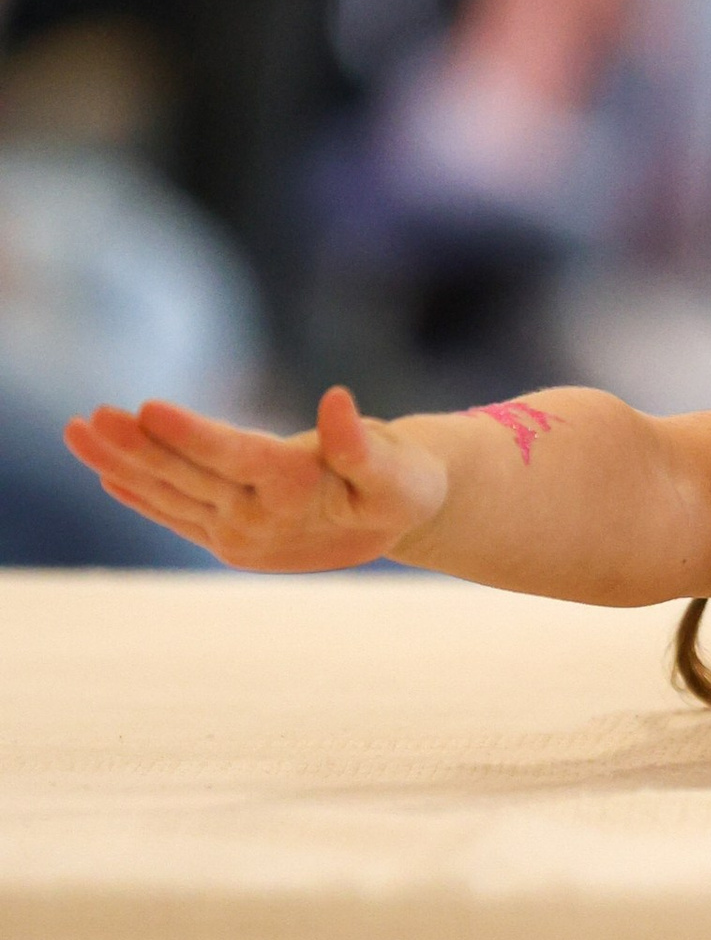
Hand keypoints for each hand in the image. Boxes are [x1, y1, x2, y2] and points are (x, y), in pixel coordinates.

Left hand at [63, 387, 448, 570]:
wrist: (395, 523)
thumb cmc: (403, 483)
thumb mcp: (400, 469)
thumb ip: (364, 444)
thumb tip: (336, 399)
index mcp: (300, 496)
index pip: (236, 459)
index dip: (192, 434)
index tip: (147, 407)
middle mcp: (259, 521)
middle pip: (188, 476)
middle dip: (136, 446)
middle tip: (91, 417)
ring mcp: (237, 535)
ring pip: (170, 493)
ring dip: (121, 462)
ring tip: (78, 430)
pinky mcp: (227, 539)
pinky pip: (175, 512)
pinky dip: (140, 492)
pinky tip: (107, 472)